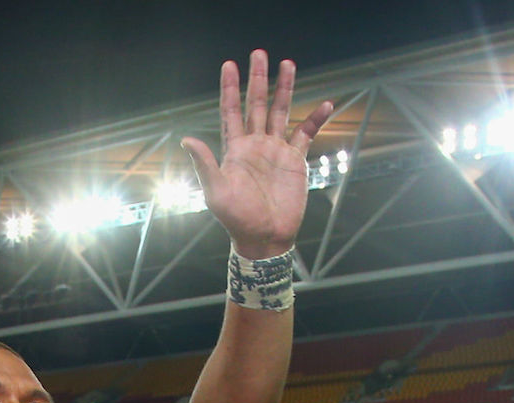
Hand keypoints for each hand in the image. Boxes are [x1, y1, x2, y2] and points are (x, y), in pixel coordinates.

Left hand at [182, 50, 337, 258]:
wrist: (264, 237)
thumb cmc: (236, 218)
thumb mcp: (215, 192)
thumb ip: (205, 164)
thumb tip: (187, 139)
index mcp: (234, 148)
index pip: (231, 111)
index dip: (230, 88)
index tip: (229, 64)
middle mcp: (255, 144)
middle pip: (257, 104)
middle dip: (258, 79)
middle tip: (259, 53)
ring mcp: (276, 150)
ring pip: (282, 112)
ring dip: (285, 89)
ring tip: (289, 64)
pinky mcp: (295, 160)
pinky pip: (306, 134)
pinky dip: (316, 119)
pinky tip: (326, 103)